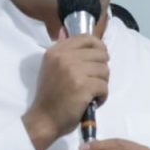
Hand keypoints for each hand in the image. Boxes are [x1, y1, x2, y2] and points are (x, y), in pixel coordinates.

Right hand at [23, 28, 108, 149]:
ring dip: (102, 84)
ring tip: (91, 93)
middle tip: (93, 81)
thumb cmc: (50, 95)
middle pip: (100, 54)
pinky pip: (104, 86)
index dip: (98, 47)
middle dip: (101, 69)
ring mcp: (74, 71)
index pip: (87, 38)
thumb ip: (62, 51)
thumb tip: (66, 30)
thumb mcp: (51, 67)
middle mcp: (64, 57)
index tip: (98, 59)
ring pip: (105, 71)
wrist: (44, 119)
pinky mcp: (83, 86)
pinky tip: (92, 102)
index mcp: (56, 51)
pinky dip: (102, 96)